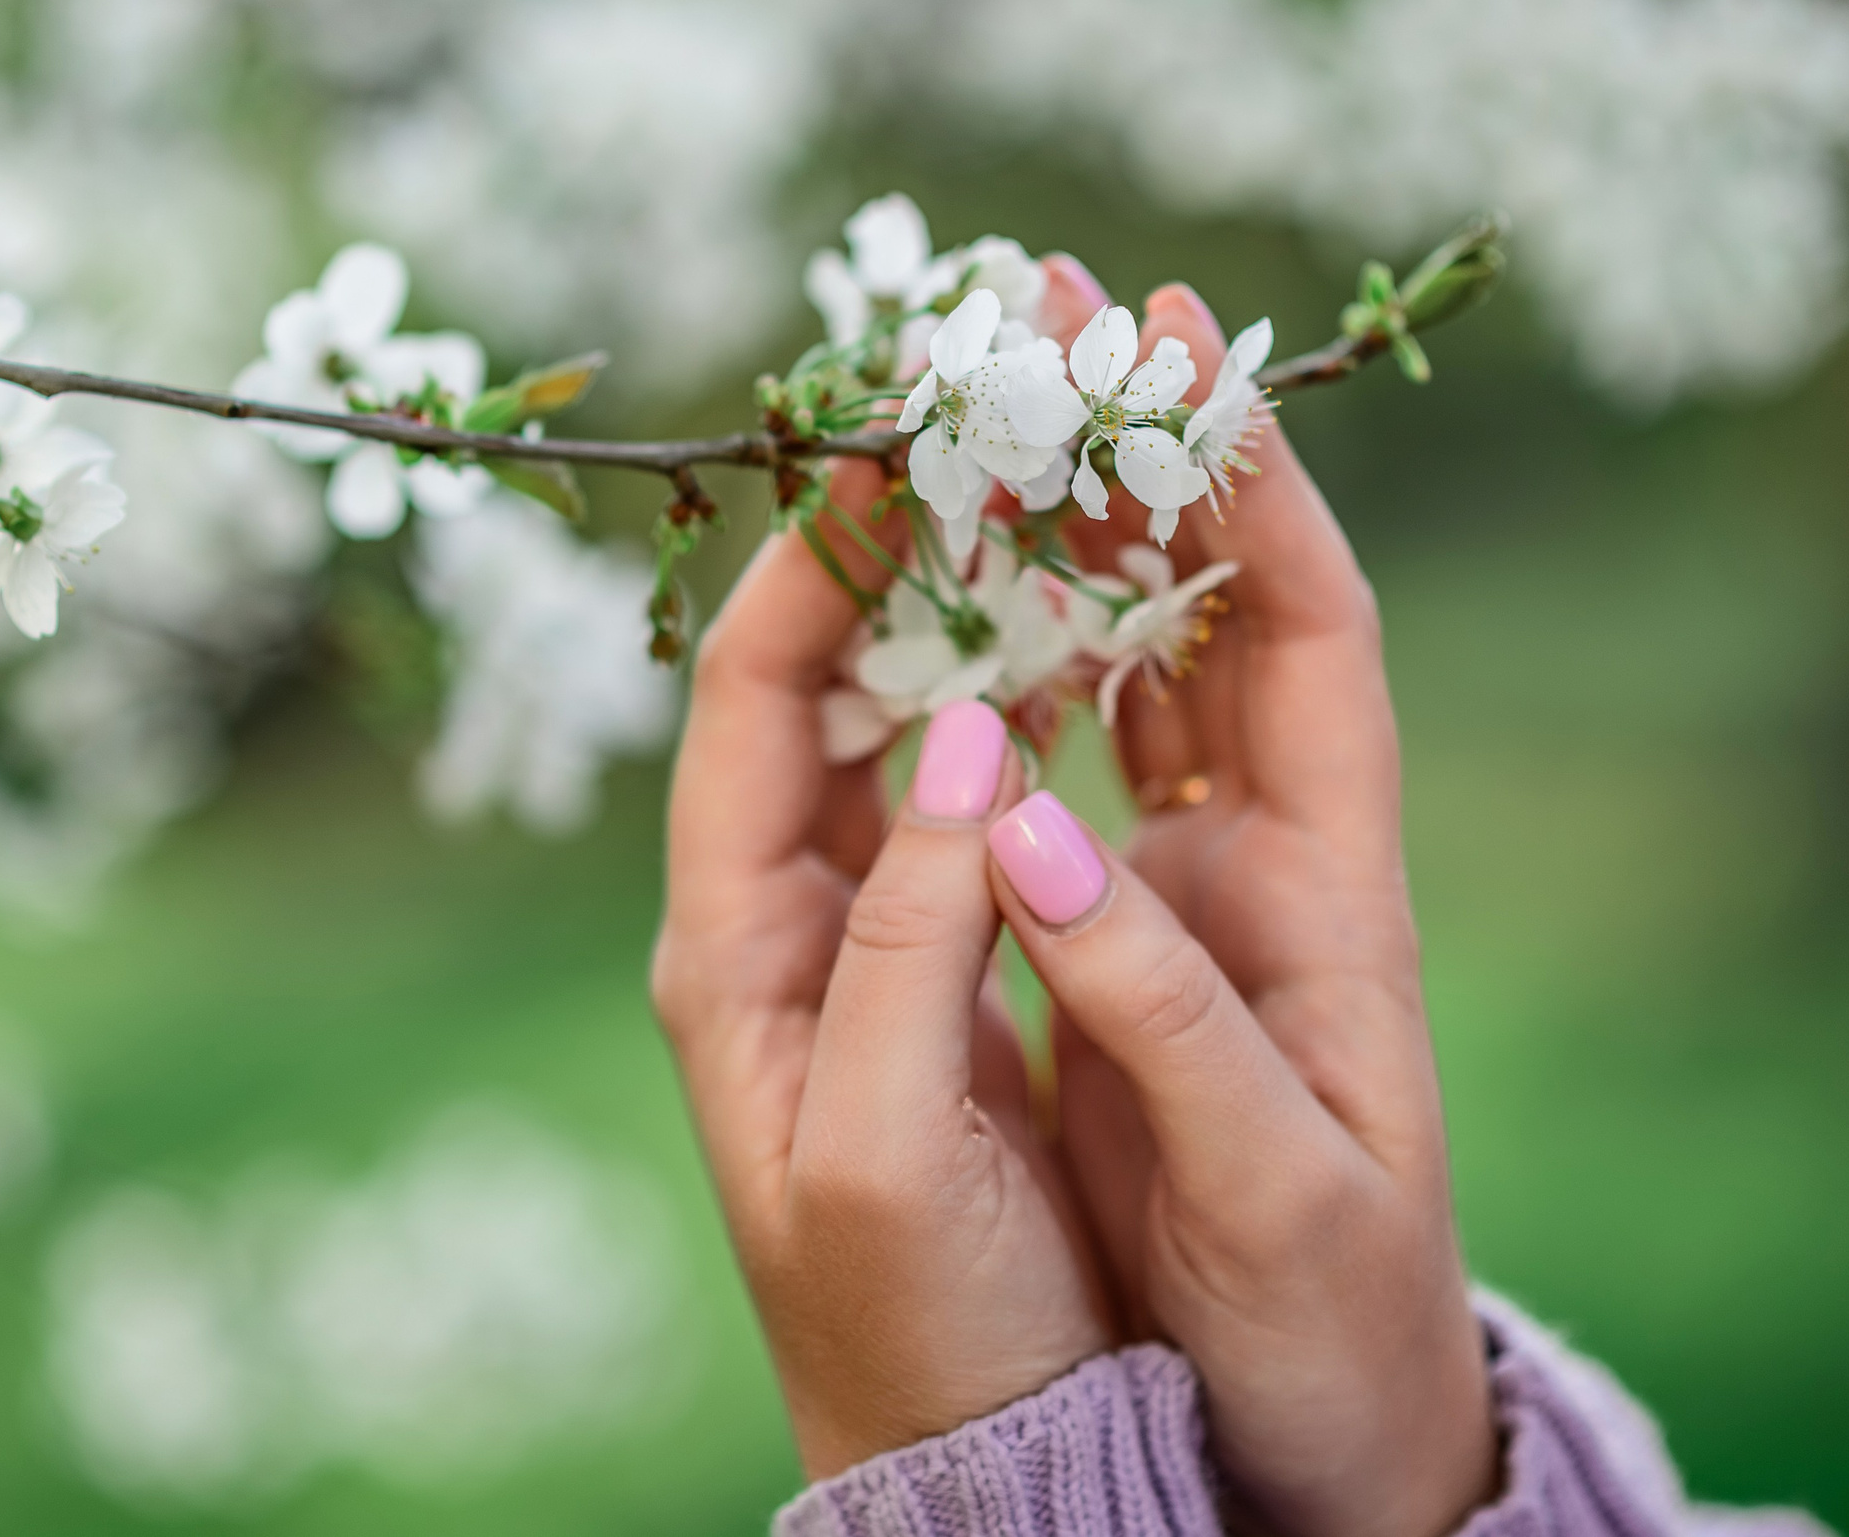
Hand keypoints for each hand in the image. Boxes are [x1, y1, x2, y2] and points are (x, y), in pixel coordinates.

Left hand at [651, 465, 1111, 1479]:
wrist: (984, 1464)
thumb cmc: (914, 1332)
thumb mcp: (885, 1148)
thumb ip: (916, 941)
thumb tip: (969, 734)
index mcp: (739, 952)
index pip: (754, 701)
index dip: (816, 559)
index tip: (899, 437)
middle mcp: (799, 920)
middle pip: (834, 681)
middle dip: (906, 545)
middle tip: (993, 417)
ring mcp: (885, 936)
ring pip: (922, 719)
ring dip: (984, 600)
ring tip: (1060, 484)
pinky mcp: (971, 970)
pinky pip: (998, 793)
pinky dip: (1048, 698)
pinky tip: (1109, 632)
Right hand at [1016, 282, 1496, 1536]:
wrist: (1312, 1435)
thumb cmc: (1324, 1324)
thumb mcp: (1262, 1178)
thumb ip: (1146, 998)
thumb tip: (1004, 813)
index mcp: (1334, 896)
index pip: (1302, 637)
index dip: (1245, 486)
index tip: (1172, 354)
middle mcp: (1260, 858)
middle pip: (1206, 608)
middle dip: (1135, 454)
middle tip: (1044, 307)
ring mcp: (1180, 889)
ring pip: (1122, 665)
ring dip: (1057, 532)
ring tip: (971, 406)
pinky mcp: (1106, 938)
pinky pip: (1051, 765)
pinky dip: (997, 664)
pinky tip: (929, 598)